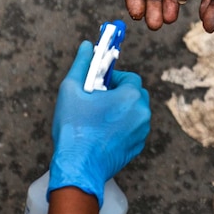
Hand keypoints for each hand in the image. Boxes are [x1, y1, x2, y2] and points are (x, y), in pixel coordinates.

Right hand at [48, 40, 150, 206]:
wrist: (78, 167)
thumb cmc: (74, 128)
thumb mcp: (71, 90)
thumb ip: (82, 64)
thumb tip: (87, 46)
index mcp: (130, 96)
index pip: (129, 77)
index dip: (112, 79)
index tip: (98, 86)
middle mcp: (142, 113)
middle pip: (135, 94)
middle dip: (119, 94)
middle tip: (97, 101)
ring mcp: (141, 133)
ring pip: (135, 112)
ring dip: (121, 110)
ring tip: (97, 118)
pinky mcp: (137, 148)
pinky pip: (133, 129)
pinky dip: (122, 127)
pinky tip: (101, 133)